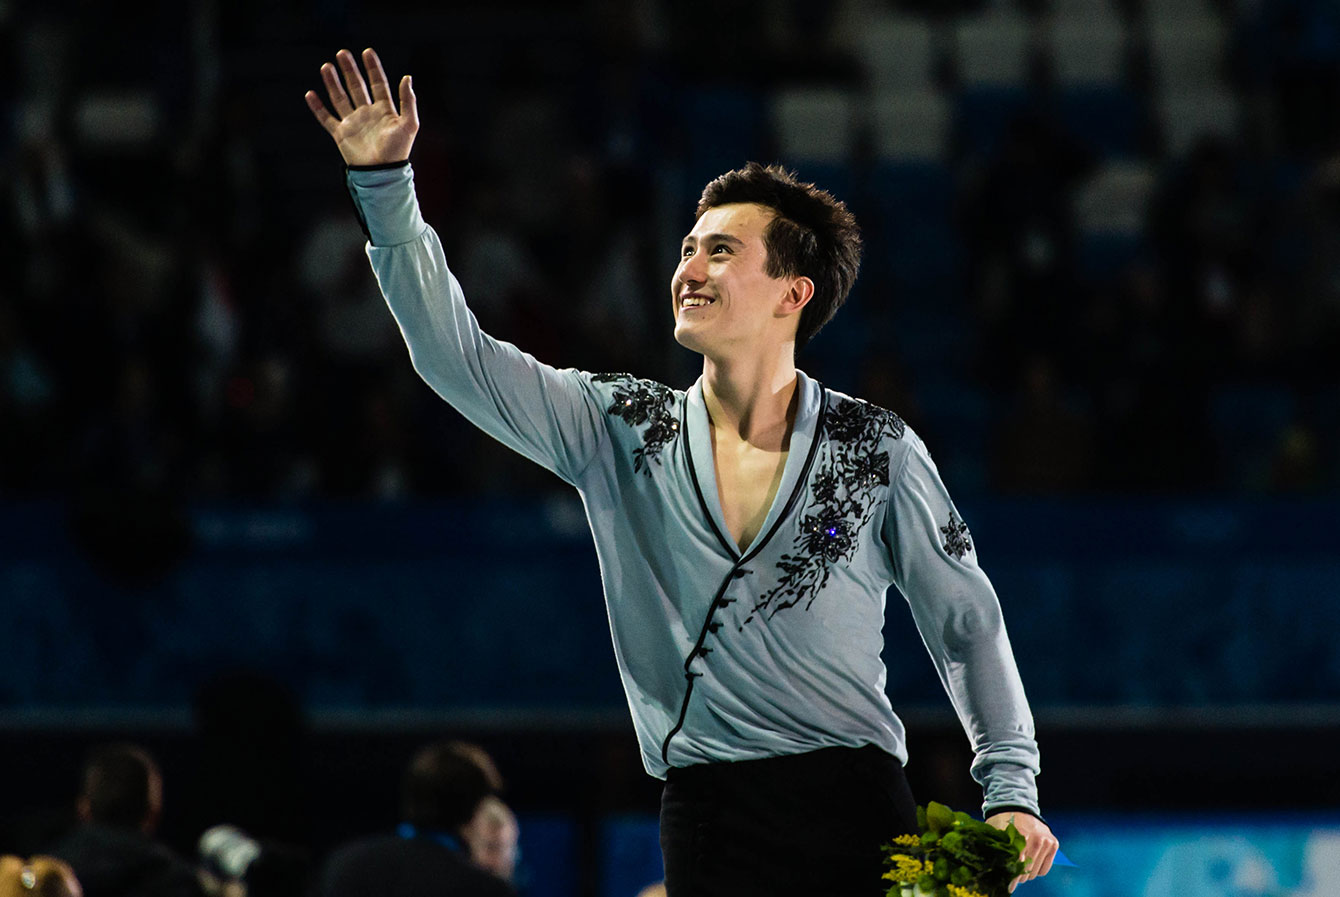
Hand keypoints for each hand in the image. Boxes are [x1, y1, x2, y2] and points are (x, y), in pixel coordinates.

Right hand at [305, 47, 417, 166]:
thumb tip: (407, 77)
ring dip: (333, 82)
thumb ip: (408, 101)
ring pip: (340, 98)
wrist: (382, 173)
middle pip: (356, 87)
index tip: (367, 52)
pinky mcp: (341, 134)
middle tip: (342, 53)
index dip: (373, 68)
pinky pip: (326, 118)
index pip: (378, 84)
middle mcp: (367, 114)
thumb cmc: (398, 151)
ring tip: (326, 66)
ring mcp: (353, 123)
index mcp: (384, 110)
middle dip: (349, 70)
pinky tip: (310, 94)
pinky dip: (317, 107)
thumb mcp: (409, 124)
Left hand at [985, 811, 1057, 892]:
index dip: (1011, 877)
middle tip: (1011, 875)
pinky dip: (1036, 870)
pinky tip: (1029, 863)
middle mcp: (1036, 839)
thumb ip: (998, 850)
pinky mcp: (1053, 844)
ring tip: (1019, 867)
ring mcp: (1046, 841)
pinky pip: (1044, 869)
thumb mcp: (996, 833)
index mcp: (1021, 836)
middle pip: (1026, 870)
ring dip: (1026, 874)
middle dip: (1017, 876)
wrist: (1016, 806)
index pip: (1017, 864)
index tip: (1007, 886)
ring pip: (1035, 872)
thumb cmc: (1002, 821)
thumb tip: (993, 870)